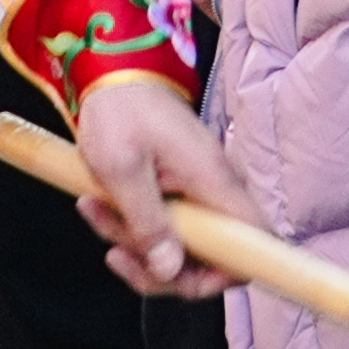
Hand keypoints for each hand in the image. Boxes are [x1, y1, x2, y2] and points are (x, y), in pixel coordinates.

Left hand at [65, 72, 256, 294]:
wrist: (111, 69)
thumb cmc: (118, 110)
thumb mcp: (121, 168)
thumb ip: (147, 222)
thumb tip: (170, 271)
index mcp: (212, 180)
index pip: (253, 242)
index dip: (228, 273)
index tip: (182, 279)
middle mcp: (214, 189)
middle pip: (211, 258)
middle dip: (160, 269)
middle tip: (116, 253)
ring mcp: (197, 190)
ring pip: (180, 246)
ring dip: (134, 245)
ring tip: (95, 213)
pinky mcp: (178, 189)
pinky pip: (164, 226)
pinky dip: (130, 228)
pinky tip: (98, 207)